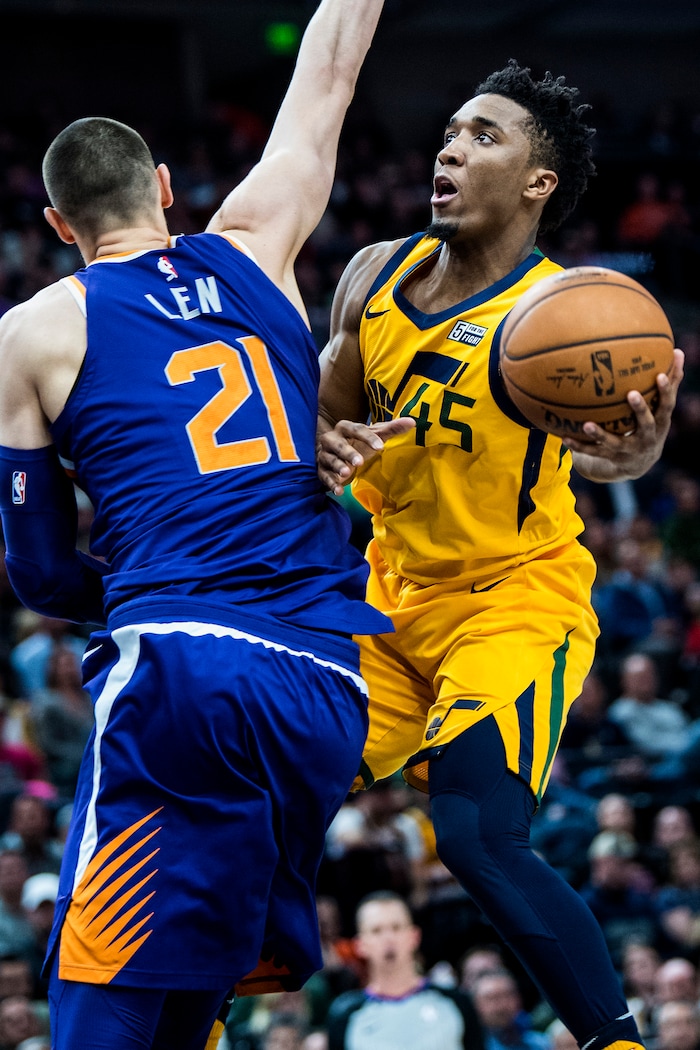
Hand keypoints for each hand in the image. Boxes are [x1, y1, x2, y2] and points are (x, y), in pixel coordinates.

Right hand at [317, 417, 414, 495]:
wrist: (334, 451)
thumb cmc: (357, 442)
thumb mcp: (374, 435)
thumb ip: (392, 429)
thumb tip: (412, 422)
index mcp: (345, 428)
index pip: (356, 429)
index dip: (368, 437)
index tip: (380, 447)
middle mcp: (331, 439)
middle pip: (338, 444)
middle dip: (348, 453)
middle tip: (360, 462)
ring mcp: (324, 455)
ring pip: (329, 460)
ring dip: (338, 467)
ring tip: (347, 473)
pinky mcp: (321, 469)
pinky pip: (324, 476)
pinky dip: (330, 483)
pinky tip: (339, 490)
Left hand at [565, 348, 683, 481]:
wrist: (639, 462)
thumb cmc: (651, 424)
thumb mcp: (661, 408)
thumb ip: (670, 382)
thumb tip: (679, 350)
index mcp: (660, 423)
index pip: (666, 406)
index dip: (665, 392)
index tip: (660, 375)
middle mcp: (647, 438)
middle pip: (645, 424)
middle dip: (639, 410)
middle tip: (632, 394)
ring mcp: (628, 449)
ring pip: (614, 442)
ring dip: (600, 434)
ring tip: (586, 425)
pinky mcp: (611, 457)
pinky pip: (593, 451)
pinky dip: (579, 445)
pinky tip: (565, 437)